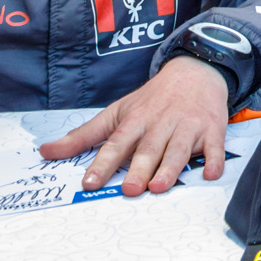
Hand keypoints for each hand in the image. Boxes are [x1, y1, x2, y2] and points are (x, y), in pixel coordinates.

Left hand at [40, 55, 230, 194]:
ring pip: (179, 149)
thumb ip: (83, 136)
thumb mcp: (116, 111)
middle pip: (148, 148)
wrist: (196, 70)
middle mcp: (160, 124)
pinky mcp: (212, 129)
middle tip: (130, 190)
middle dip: (139, 169)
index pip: (116, 143)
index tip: (90, 182)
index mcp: (135, 121)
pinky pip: (215, 145)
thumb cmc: (152, 99)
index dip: (103, 163)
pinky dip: (214, 159)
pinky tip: (211, 173)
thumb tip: (45, 151)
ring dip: (170, 168)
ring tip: (159, 187)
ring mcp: (187, 126)